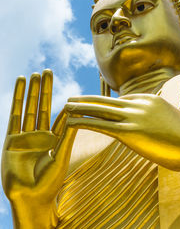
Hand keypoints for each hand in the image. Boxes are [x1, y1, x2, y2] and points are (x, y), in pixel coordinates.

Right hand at [1, 70, 75, 228]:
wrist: (30, 198)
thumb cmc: (50, 182)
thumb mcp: (61, 156)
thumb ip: (68, 136)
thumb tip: (77, 115)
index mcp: (55, 139)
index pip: (60, 114)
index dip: (62, 99)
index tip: (67, 87)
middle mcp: (40, 135)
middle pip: (44, 106)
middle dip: (45, 89)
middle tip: (47, 70)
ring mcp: (26, 136)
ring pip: (29, 107)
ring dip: (31, 91)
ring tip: (33, 74)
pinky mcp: (12, 139)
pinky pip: (15, 115)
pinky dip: (17, 99)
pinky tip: (19, 86)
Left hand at [65, 94, 179, 177]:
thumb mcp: (170, 118)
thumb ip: (156, 113)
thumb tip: (150, 116)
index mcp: (149, 99)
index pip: (121, 100)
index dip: (105, 104)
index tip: (93, 106)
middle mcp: (139, 104)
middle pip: (106, 100)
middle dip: (86, 99)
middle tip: (71, 98)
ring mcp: (134, 117)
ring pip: (100, 110)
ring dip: (80, 108)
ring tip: (66, 106)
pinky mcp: (130, 133)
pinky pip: (102, 125)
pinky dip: (84, 122)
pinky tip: (72, 122)